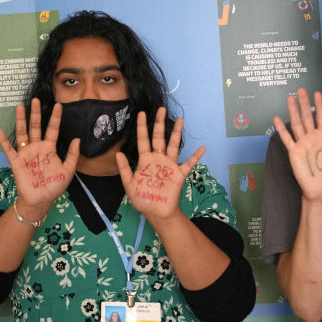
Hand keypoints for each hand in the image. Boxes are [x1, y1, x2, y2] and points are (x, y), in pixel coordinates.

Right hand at [0, 99, 78, 219]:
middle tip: (36, 100)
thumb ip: (72, 155)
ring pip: (22, 133)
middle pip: (35, 126)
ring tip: (19, 107)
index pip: (52, 129)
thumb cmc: (54, 187)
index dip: (55, 118)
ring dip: (21, 120)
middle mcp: (37, 148)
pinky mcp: (16, 161)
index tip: (59, 105)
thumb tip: (76, 139)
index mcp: (49, 149)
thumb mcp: (68, 171)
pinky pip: (8, 148)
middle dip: (36, 113)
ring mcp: (26, 153)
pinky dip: (3, 140)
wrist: (40, 200)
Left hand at [115, 108, 204, 226]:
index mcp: (145, 160)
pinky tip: (202, 148)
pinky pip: (188, 164)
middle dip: (159, 123)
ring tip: (180, 120)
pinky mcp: (178, 174)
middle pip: (159, 137)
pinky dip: (196, 156)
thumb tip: (118, 153)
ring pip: (174, 145)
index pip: (143, 140)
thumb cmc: (142, 198)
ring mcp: (169, 165)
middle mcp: (158, 159)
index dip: (142, 127)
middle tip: (161, 109)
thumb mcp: (129, 184)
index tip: (141, 113)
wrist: (156, 212)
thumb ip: (125, 169)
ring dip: (177, 133)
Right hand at [272, 89, 321, 201]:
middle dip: (304, 103)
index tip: (317, 94)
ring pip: (296, 123)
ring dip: (292, 111)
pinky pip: (287, 138)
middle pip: (307, 116)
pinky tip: (277, 119)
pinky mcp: (294, 152)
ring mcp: (302, 144)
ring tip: (289, 98)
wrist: (321, 190)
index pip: (321, 117)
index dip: (319, 105)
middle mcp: (312, 138)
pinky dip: (281, 128)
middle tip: (301, 90)